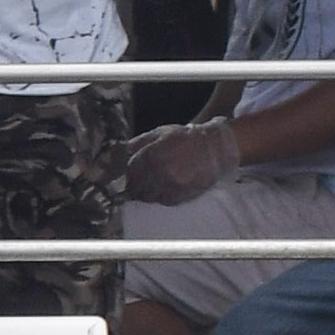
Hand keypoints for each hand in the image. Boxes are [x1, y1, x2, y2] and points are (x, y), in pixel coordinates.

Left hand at [125, 115, 241, 205]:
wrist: (214, 147)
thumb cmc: (185, 138)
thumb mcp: (160, 133)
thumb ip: (139, 143)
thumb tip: (119, 150)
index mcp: (150, 154)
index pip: (131, 172)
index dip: (129, 176)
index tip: (131, 178)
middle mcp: (158, 171)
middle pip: (138, 188)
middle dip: (136, 187)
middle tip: (139, 186)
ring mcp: (170, 184)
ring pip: (150, 197)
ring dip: (148, 194)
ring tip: (154, 187)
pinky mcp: (181, 194)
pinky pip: (164, 201)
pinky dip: (162, 197)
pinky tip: (165, 190)